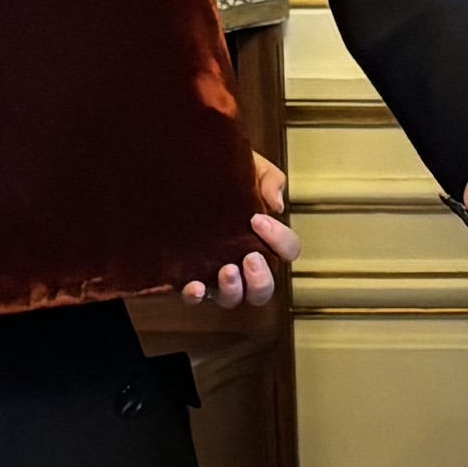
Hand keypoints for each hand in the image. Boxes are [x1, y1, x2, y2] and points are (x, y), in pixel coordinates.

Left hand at [177, 156, 296, 315]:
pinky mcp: (190, 277)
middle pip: (264, 289)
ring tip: (226, 270)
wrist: (180, 170)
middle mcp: (243, 263)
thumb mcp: (250, 167)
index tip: (257, 219)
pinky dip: (196, 296)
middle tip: (250, 257)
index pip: (287, 251)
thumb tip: (275, 204)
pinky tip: (194, 285)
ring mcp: (216, 275)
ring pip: (233, 299)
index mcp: (263, 239)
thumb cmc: (223, 173)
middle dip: (261, 279)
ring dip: (234, 290)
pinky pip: (196, 298)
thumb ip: (269, 179)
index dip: (280, 240)